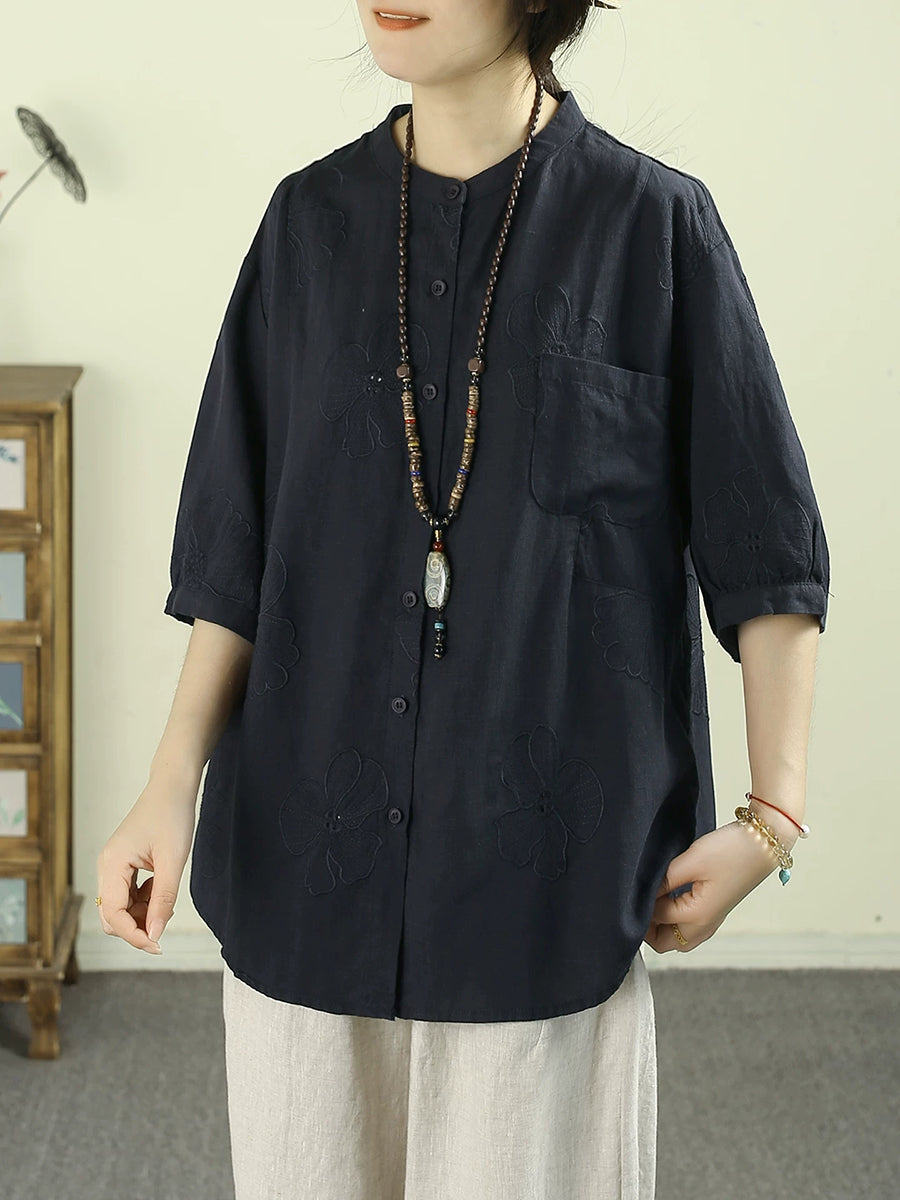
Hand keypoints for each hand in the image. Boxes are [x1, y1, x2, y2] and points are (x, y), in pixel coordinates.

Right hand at [96, 769, 198, 954]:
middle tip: (165, 928)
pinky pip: (128, 894)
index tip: (158, 946)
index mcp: (112, 864)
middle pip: (111, 916)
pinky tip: (161, 890)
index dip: (134, 936)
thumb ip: (163, 899)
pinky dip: (144, 900)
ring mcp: (113, 866)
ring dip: (142, 913)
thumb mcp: (173, 861)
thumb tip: (155, 933)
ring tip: (167, 901)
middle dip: (136, 927)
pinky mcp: (123, 864)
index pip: (114, 916)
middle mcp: (106, 867)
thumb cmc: (172, 816)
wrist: (173, 786)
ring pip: (120, 907)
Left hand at [643, 820, 783, 953]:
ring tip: (654, 896)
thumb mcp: (690, 861)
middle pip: (664, 943)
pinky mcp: (716, 911)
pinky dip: (675, 919)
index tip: (633, 887)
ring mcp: (712, 921)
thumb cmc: (731, 851)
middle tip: (640, 898)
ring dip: (661, 924)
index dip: (639, 904)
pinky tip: (669, 896)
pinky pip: (689, 928)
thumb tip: (642, 894)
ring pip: (677, 938)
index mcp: (697, 917)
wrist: (764, 843)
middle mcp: (705, 926)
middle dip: (648, 928)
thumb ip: (663, 881)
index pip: (654, 920)